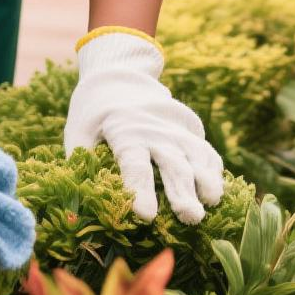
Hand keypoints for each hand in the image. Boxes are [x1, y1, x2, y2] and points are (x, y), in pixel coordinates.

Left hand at [64, 28, 223, 224]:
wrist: (118, 76)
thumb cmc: (94, 113)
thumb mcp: (78, 132)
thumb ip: (81, 164)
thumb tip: (79, 205)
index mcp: (123, 131)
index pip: (133, 163)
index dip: (140, 189)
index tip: (145, 215)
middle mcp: (153, 129)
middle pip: (171, 163)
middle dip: (182, 192)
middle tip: (190, 218)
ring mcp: (174, 126)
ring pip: (195, 154)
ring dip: (206, 180)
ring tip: (212, 203)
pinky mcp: (188, 126)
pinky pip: (205, 150)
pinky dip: (213, 169)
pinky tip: (216, 191)